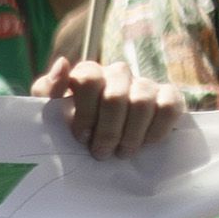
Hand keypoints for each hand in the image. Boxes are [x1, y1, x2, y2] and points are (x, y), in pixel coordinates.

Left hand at [33, 49, 183, 158]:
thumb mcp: (51, 111)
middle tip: (101, 154)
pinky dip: (158, 128)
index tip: (82, 137)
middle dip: (107, 131)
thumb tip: (63, 63)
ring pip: (142, 102)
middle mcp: (118, 74)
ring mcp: (144, 84)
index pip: (89, 79)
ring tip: (122, 153)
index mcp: (89, 73)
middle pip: (116, 96)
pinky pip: (170, 106)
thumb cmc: (73, 125)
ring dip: (131, 134)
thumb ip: (48, 90)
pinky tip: (146, 143)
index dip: (86, 112)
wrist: (102, 141)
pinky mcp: (167, 96)